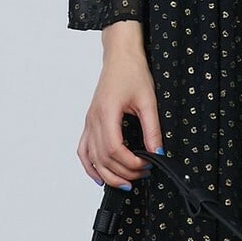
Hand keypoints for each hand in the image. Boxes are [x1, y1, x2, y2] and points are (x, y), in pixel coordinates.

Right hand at [77, 21, 163, 187]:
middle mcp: (93, 120)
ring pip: (91, 158)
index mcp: (107, 112)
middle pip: (103, 158)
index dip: (130, 162)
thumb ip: (153, 129)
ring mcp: (89, 122)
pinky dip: (90, 166)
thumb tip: (157, 152)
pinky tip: (99, 176)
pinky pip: (84, 149)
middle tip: (142, 175)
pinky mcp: (90, 123)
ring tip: (125, 183)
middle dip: (123, 172)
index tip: (147, 165)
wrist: (120, 57)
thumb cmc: (132, 73)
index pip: (115, 149)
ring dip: (107, 174)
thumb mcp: (148, 100)